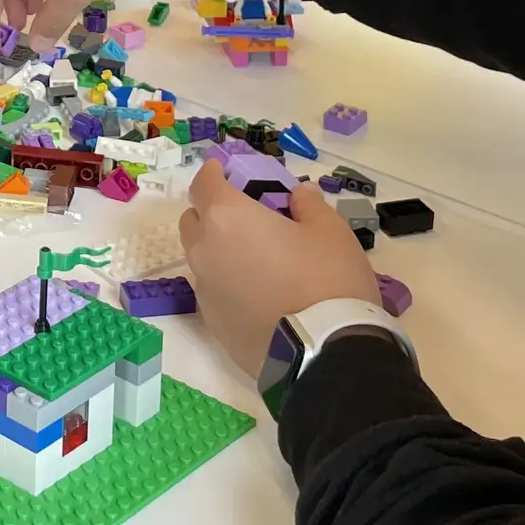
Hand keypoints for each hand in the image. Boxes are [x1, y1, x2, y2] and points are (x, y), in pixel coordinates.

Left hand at [179, 161, 380, 379]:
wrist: (323, 353)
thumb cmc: (328, 279)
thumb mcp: (331, 231)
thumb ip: (309, 206)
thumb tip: (298, 194)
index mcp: (228, 218)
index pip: (203, 184)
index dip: (213, 174)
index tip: (225, 172)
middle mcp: (205, 251)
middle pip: (194, 221)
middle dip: (211, 212)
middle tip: (244, 216)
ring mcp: (205, 290)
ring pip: (201, 258)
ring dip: (218, 250)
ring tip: (254, 258)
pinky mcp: (213, 324)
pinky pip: (213, 291)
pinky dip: (226, 283)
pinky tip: (256, 293)